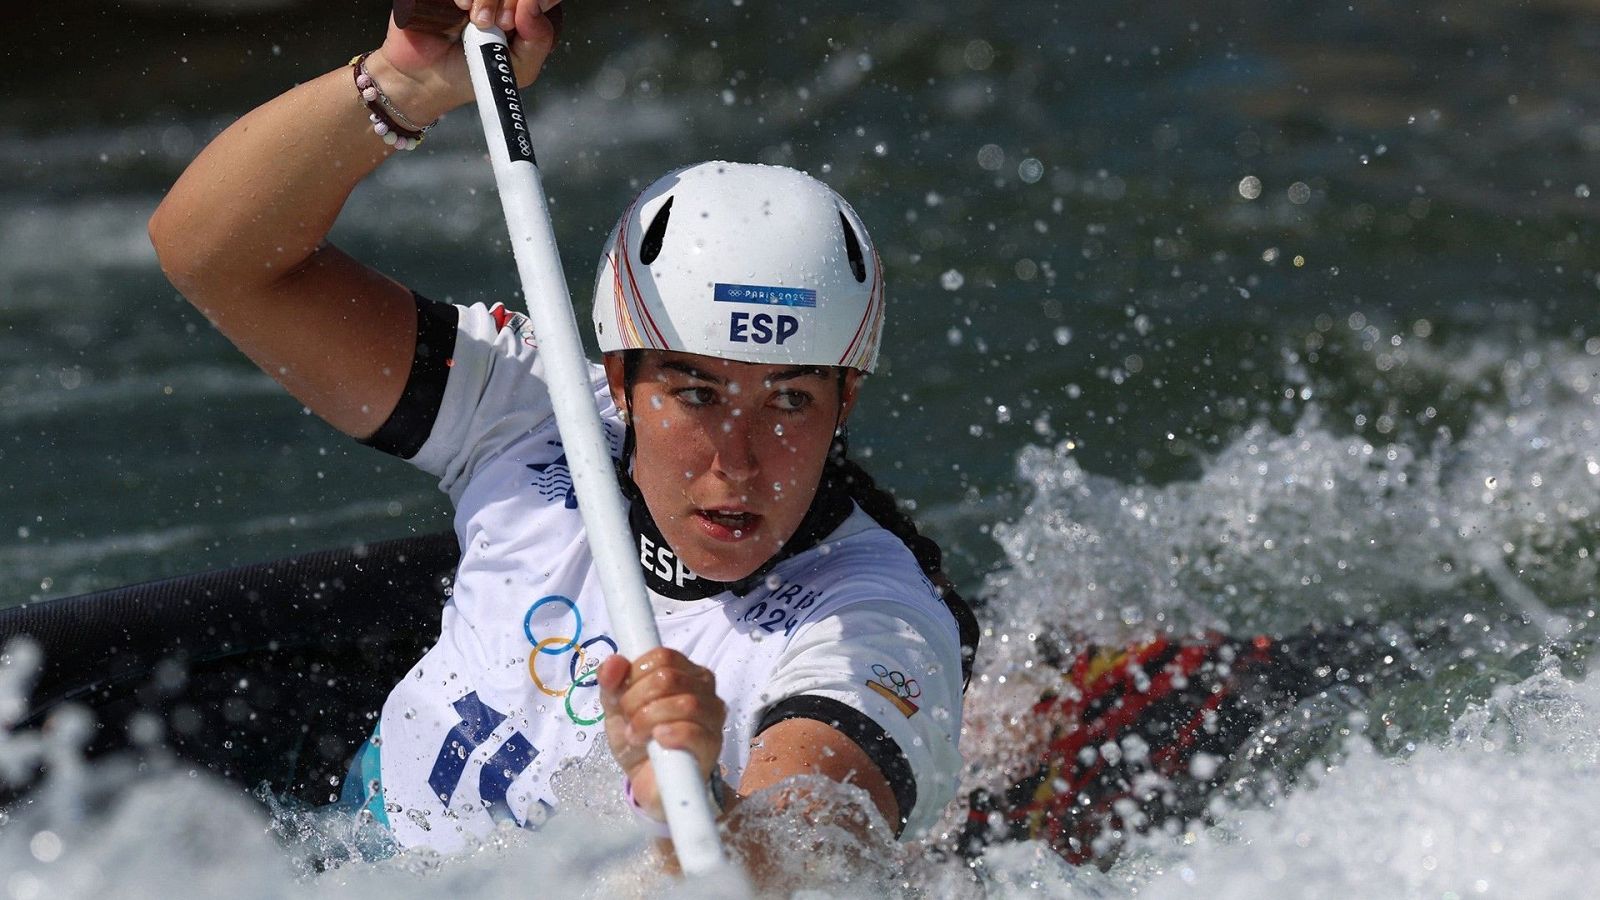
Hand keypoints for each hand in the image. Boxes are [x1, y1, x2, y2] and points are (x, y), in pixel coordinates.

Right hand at [368, 0, 562, 124]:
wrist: (426, 81)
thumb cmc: (473, 74)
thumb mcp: (520, 67)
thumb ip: (539, 39)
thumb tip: (534, 5)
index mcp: (521, 7)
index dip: (538, 2)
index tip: (522, 17)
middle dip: (512, 1)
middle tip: (500, 25)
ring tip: (478, 23)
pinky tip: (462, 6)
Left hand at [597, 648, 726, 819]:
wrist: (649, 782)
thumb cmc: (639, 739)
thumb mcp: (617, 709)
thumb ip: (612, 683)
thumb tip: (613, 662)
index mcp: (683, 672)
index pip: (663, 656)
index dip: (636, 674)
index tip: (623, 696)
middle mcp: (704, 688)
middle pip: (669, 677)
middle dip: (637, 699)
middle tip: (629, 720)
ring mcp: (712, 717)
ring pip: (684, 703)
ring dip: (649, 720)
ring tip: (637, 736)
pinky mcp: (712, 745)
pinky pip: (695, 731)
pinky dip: (671, 734)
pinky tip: (658, 741)